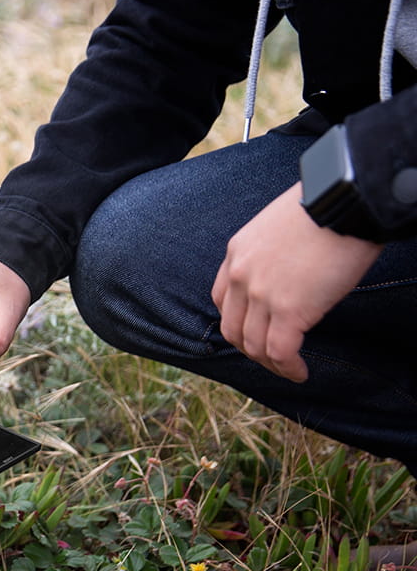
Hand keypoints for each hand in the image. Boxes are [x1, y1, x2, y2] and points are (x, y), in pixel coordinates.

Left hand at [211, 182, 382, 381]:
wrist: (347, 198)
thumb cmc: (325, 205)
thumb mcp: (277, 226)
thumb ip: (269, 255)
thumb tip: (285, 277)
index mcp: (236, 253)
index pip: (223, 301)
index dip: (237, 323)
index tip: (254, 332)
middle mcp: (241, 276)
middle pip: (233, 329)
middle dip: (250, 349)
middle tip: (271, 357)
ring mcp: (262, 295)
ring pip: (254, 346)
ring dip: (270, 364)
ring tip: (288, 368)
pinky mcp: (289, 310)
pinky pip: (280, 352)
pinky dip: (288, 368)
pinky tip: (300, 372)